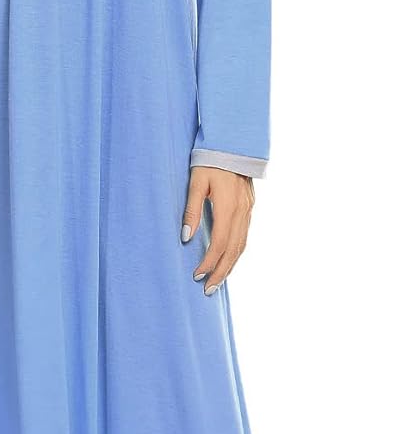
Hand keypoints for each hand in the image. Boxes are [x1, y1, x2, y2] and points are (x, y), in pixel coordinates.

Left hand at [180, 165, 254, 293]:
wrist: (233, 143)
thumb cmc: (210, 161)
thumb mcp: (195, 182)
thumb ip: (191, 210)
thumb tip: (185, 237)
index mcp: (228, 206)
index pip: (220, 243)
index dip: (209, 262)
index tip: (197, 275)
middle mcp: (242, 212)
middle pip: (234, 250)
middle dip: (221, 272)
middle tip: (208, 290)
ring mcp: (248, 210)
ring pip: (242, 245)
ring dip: (230, 265)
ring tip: (217, 281)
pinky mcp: (249, 208)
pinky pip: (244, 236)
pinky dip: (236, 252)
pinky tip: (228, 260)